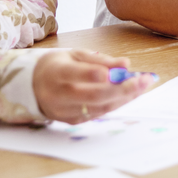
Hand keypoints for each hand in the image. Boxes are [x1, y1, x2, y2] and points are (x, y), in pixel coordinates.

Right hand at [32, 49, 156, 123]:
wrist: (34, 87)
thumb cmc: (58, 66)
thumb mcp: (75, 55)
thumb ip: (100, 60)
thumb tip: (126, 64)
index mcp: (55, 73)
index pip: (72, 74)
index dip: (90, 74)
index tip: (109, 72)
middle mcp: (58, 95)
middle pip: (92, 95)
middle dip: (120, 88)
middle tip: (143, 80)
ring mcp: (65, 112)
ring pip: (99, 107)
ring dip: (124, 97)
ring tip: (143, 84)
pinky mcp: (72, 121)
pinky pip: (99, 113)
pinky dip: (117, 103)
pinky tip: (131, 94)